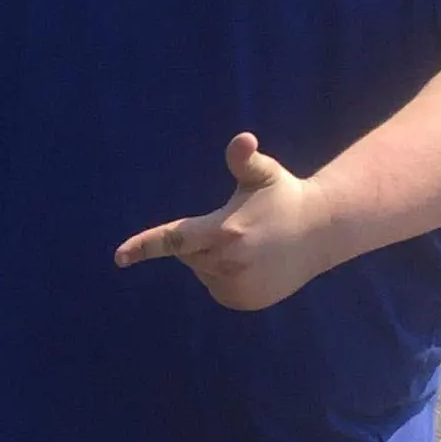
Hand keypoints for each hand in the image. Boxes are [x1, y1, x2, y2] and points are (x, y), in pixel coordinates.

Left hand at [113, 131, 342, 312]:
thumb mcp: (264, 174)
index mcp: (225, 232)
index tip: (119, 257)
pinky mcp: (244, 301)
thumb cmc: (284, 196)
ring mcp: (237, 287)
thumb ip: (243, 159)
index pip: (174, 240)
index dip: (144, 246)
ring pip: (202, 272)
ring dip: (213, 259)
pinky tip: (252, 263)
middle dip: (201, 240)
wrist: (322, 232)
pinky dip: (224, 276)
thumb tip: (243, 140)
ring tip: (249, 245)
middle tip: (236, 226)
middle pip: (188, 255)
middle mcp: (228, 264)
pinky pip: (217, 288)